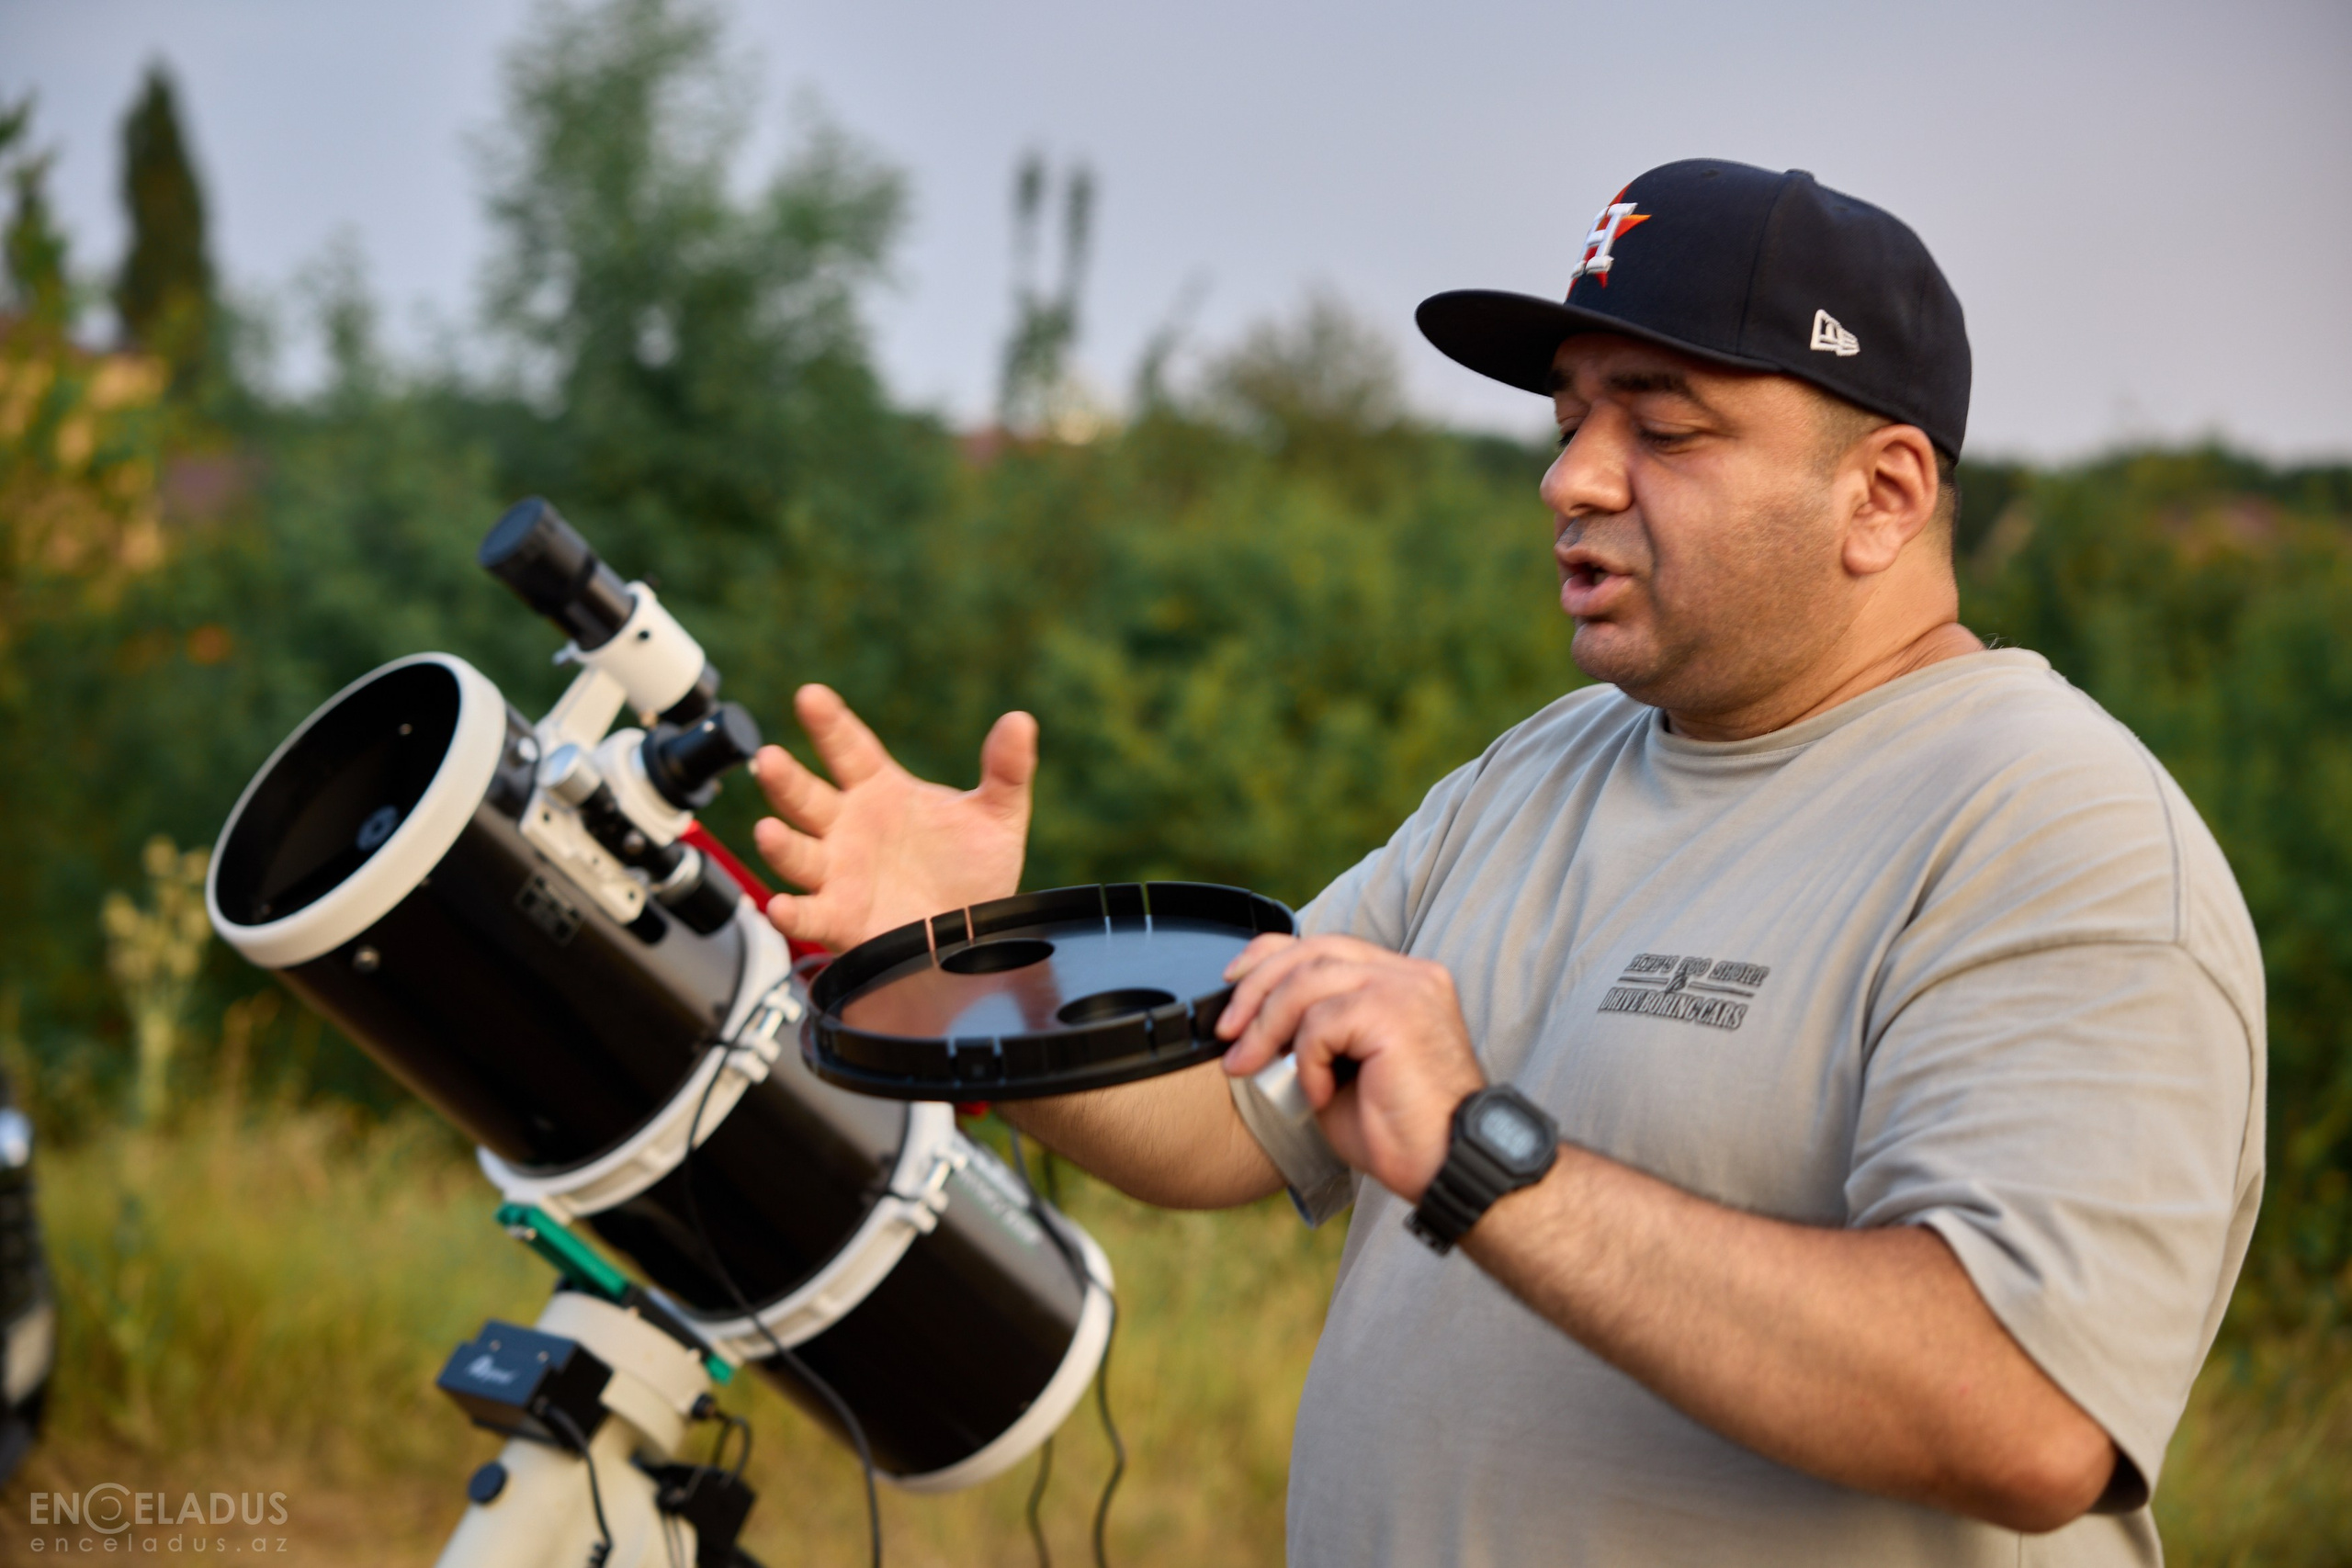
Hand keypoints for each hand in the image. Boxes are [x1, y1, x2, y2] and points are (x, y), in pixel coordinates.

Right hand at [750, 684, 1035, 951]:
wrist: (975, 935)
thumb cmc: (974, 870)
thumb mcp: (997, 817)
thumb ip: (1007, 771)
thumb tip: (1020, 721)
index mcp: (879, 791)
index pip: (848, 748)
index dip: (828, 723)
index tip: (810, 696)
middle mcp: (848, 828)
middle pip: (807, 797)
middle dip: (785, 779)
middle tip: (769, 759)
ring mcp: (839, 873)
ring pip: (799, 853)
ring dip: (780, 844)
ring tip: (767, 831)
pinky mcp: (841, 918)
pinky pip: (809, 915)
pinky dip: (791, 913)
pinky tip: (780, 907)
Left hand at [1216, 933, 1485, 1202]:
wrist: (1447, 1168)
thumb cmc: (1398, 1132)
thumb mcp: (1339, 1071)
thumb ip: (1308, 1036)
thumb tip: (1248, 1026)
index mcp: (1401, 981)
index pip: (1325, 944)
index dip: (1270, 955)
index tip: (1232, 983)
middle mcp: (1409, 974)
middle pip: (1312, 951)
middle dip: (1256, 988)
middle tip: (1227, 1034)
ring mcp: (1407, 988)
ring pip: (1309, 980)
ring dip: (1267, 1026)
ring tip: (1250, 1066)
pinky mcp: (1398, 1013)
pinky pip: (1323, 1022)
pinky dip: (1306, 1060)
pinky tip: (1317, 1094)